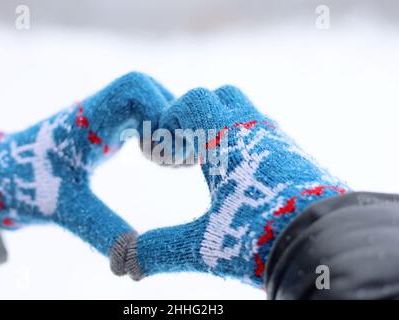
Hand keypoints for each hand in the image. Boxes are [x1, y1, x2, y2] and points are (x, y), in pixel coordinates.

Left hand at [0, 72, 172, 274]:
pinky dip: (159, 129)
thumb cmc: (31, 187)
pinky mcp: (109, 120)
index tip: (158, 156)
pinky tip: (159, 158)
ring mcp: (105, 111)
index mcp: (87, 120)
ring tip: (168, 162)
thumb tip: (135, 265)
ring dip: (167, 125)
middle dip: (170, 123)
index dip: (159, 115)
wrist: (6, 173)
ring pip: (149, 96)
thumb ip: (106, 232)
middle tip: (171, 162)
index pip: (133, 89)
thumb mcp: (72, 211)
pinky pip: (144, 109)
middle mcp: (99, 108)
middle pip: (147, 89)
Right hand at [127, 85, 347, 285]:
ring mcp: (278, 138)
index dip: (172, 123)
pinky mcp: (296, 152)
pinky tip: (246, 179)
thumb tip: (126, 259)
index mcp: (224, 138)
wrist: (325, 241)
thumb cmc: (260, 235)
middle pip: (220, 96)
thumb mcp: (204, 244)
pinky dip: (248, 143)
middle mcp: (253, 128)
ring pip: (246, 111)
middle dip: (197, 119)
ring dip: (224, 129)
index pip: (193, 101)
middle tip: (191, 156)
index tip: (168, 160)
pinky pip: (266, 131)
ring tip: (216, 166)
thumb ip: (160, 248)